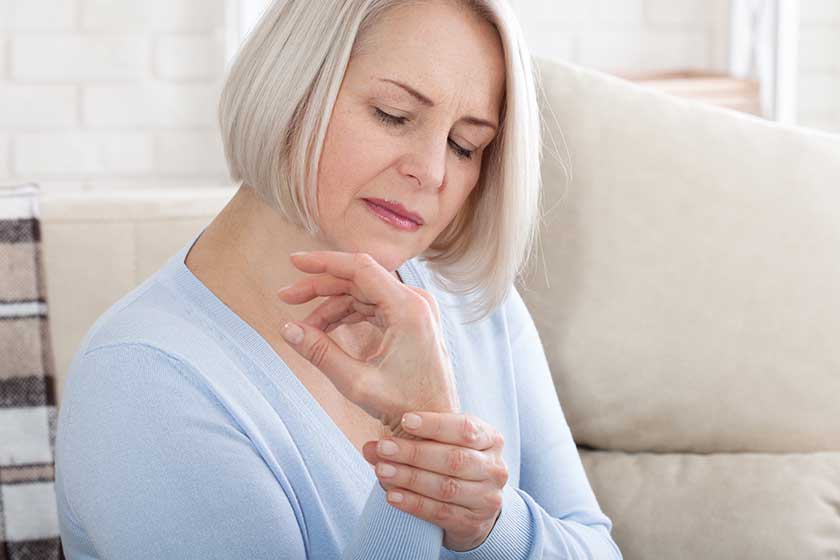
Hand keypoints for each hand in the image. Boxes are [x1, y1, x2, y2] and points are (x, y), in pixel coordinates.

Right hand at [276, 251, 460, 433]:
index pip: (361, 268)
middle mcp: (416, 301)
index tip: (294, 261)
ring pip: (363, 293)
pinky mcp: (411, 318)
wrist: (434, 424)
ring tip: (304, 326)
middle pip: (359, 280)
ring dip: (331, 306)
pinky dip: (347, 314)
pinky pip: (373, 306)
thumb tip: (287, 328)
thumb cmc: (404, 407)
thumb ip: (320, 353)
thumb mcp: (356, 383)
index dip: (325, 262)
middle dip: (320, 288)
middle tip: (286, 298)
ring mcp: (415, 308)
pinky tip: (325, 329)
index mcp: (409, 309)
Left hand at [361, 411, 507, 551]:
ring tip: (382, 471)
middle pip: (454, 459)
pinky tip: (392, 496)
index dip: (435, 424)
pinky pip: (440, 512)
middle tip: (383, 448)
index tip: (405, 420)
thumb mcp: (446, 445)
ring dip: (410, 478)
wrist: (475, 507)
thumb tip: (371, 447)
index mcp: (491, 439)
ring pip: (446, 487)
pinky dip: (414, 503)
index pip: (465, 428)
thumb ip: (414, 439)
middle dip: (415, 453)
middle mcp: (494, 468)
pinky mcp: (473, 522)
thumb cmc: (454, 464)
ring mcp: (487, 498)